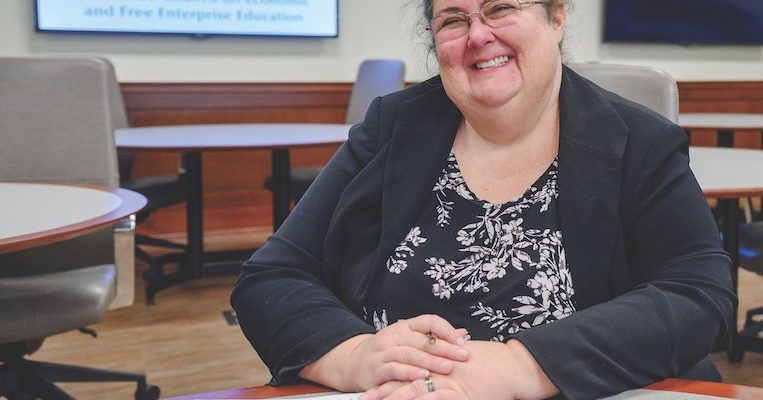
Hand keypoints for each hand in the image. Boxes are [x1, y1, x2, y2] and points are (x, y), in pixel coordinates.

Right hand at [300, 314, 468, 391]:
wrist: (354, 362)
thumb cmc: (389, 351)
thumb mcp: (409, 339)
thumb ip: (434, 337)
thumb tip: (462, 333)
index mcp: (404, 326)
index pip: (428, 320)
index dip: (446, 329)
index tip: (462, 341)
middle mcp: (394, 336)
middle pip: (422, 340)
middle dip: (445, 349)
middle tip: (462, 357)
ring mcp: (383, 352)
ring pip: (409, 354)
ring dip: (430, 361)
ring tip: (447, 367)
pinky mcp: (375, 369)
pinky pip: (393, 370)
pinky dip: (408, 373)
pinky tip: (422, 376)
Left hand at [363, 340, 557, 399]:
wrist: (510, 367)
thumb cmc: (491, 364)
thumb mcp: (463, 357)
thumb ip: (446, 361)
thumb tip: (434, 365)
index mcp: (437, 360)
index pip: (407, 369)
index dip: (388, 378)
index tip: (372, 386)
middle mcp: (437, 370)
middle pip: (404, 381)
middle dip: (382, 391)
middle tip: (365, 398)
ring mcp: (446, 383)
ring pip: (412, 392)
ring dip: (392, 399)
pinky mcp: (457, 394)